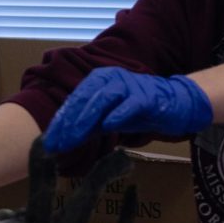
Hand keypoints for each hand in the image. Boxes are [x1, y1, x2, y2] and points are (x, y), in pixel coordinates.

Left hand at [42, 67, 211, 153]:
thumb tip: (62, 142)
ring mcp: (130, 86)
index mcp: (99, 80)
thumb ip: (88, 126)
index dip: (60, 121)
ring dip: (86, 119)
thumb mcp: (109, 118)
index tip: (48, 142)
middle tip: (56, 144)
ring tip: (74, 137)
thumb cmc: (138, 110)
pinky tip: (108, 127)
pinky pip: (130, 105)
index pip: (74, 100)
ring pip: (103, 99)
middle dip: (68, 122)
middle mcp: (111, 78)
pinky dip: (118, 114)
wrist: (176, 103)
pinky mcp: (147, 97)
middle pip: (84, 98)